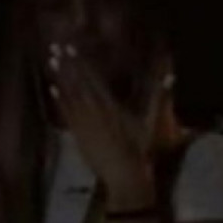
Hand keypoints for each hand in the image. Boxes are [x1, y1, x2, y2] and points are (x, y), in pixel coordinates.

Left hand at [48, 46, 155, 209]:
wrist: (123, 176)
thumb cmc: (139, 148)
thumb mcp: (150, 121)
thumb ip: (159, 96)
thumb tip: (171, 76)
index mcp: (111, 104)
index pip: (93, 77)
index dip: (81, 61)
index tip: (71, 46)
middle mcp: (94, 110)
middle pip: (78, 82)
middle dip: (66, 64)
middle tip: (54, 47)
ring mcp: (83, 122)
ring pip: (69, 94)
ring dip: (60, 77)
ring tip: (51, 60)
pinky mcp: (77, 134)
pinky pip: (66, 113)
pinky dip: (59, 99)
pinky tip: (52, 88)